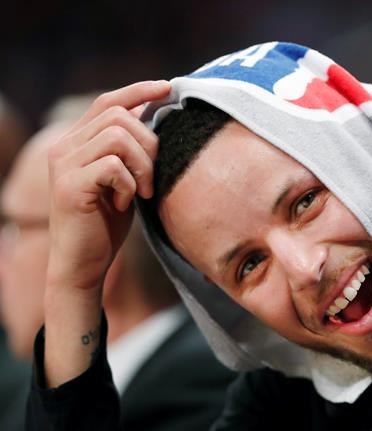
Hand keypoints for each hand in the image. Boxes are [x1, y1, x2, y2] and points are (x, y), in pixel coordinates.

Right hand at [44, 81, 170, 385]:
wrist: (83, 264)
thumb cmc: (106, 223)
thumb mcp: (123, 180)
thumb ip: (130, 152)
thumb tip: (153, 119)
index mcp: (77, 143)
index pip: (107, 102)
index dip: (138, 91)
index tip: (168, 87)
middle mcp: (64, 148)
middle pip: (118, 116)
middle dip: (148, 143)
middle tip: (153, 176)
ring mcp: (64, 165)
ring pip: (118, 136)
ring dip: (142, 165)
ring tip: (141, 190)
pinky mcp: (70, 186)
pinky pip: (114, 166)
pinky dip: (129, 183)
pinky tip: (126, 202)